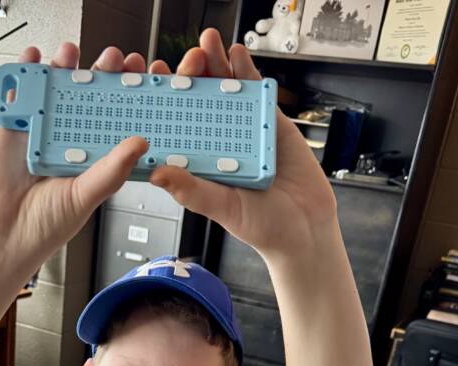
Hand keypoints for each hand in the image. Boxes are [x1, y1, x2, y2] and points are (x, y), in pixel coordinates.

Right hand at [0, 42, 158, 272]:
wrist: (6, 236)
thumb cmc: (48, 224)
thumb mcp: (87, 196)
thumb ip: (113, 170)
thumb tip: (140, 143)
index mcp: (92, 153)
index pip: (115, 116)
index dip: (127, 94)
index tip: (140, 76)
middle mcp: (68, 137)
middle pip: (87, 94)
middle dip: (100, 71)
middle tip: (112, 59)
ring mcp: (40, 129)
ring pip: (54, 87)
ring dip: (62, 64)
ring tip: (71, 53)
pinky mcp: (13, 126)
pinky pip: (18, 93)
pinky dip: (23, 72)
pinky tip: (34, 60)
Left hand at [149, 29, 337, 258]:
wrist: (305, 228)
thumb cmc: (262, 226)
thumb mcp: (222, 208)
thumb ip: (191, 191)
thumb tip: (158, 174)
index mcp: (202, 163)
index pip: (177, 127)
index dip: (165, 105)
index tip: (152, 84)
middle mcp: (220, 144)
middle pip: (200, 102)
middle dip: (191, 77)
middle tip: (186, 62)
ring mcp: (246, 131)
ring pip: (226, 92)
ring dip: (216, 65)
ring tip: (207, 44)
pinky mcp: (271, 124)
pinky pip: (257, 93)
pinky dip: (247, 72)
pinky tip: (236, 54)